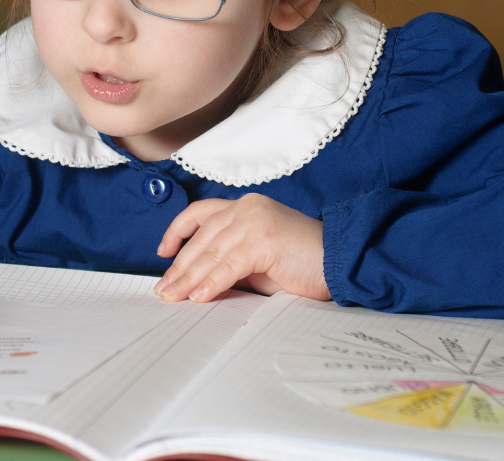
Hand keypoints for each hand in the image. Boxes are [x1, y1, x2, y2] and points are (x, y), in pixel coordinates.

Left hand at [154, 193, 330, 302]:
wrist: (340, 261)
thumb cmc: (303, 263)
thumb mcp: (258, 259)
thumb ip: (230, 261)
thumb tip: (196, 280)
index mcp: (246, 206)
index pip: (201, 213)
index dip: (177, 231)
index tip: (163, 252)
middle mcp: (247, 207)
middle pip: (201, 237)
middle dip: (179, 266)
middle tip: (163, 290)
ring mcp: (255, 220)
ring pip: (210, 251)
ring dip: (188, 278)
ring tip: (173, 297)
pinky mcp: (264, 239)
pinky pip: (228, 264)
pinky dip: (211, 282)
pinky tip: (199, 297)